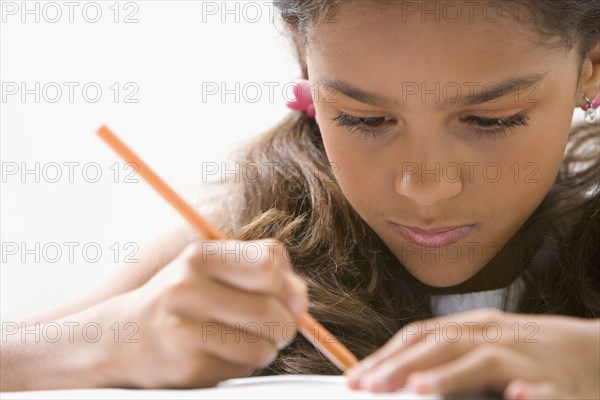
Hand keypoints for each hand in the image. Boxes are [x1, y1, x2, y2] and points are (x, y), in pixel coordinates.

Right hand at [100, 239, 307, 387]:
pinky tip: (223, 355)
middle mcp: (188, 289)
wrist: (121, 338)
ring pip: (263, 345)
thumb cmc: (180, 300)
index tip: (289, 299)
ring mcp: (184, 330)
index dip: (290, 285)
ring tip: (246, 341)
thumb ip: (259, 271)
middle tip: (278, 328)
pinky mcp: (186, 367)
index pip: (269, 264)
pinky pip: (243, 369)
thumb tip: (301, 299)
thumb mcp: (209, 269)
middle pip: (271, 309)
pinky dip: (245, 366)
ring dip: (267, 348)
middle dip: (286, 324)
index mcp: (199, 256)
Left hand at [345, 308, 599, 398]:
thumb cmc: (526, 351)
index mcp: (472, 328)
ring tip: (417, 388)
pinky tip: (516, 397)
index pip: (421, 335)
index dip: (387, 355)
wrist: (594, 351)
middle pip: (443, 344)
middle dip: (403, 364)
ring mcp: (527, 356)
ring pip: (485, 360)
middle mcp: (494, 336)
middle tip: (369, 386)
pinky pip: (545, 389)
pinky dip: (529, 393)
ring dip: (449, 374)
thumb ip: (445, 357)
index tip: (357, 377)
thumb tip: (395, 375)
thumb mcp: (482, 346)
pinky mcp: (560, 383)